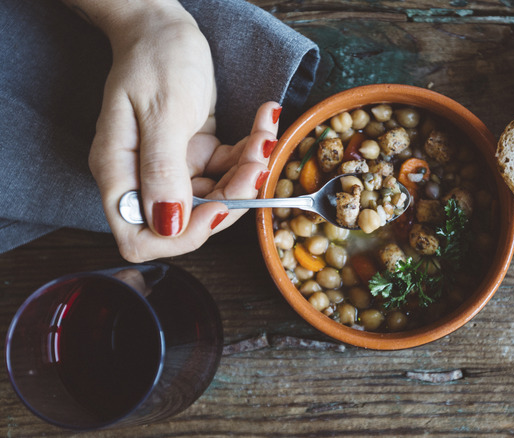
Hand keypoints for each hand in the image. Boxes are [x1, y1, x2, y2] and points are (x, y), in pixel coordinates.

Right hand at [80, 2, 279, 261]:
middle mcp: (143, 177)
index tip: (220, 207)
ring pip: (219, 197)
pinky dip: (251, 152)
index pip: (141, 238)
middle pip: (191, 221)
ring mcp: (171, 168)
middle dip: (233, 196)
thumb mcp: (163, 111)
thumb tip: (168, 224)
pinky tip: (264, 123)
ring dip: (248, 172)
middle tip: (258, 163)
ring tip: (265, 136)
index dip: (182, 236)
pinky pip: (229, 170)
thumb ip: (163, 169)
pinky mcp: (196, 155)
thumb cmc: (155, 59)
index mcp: (120, 173)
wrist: (164, 27)